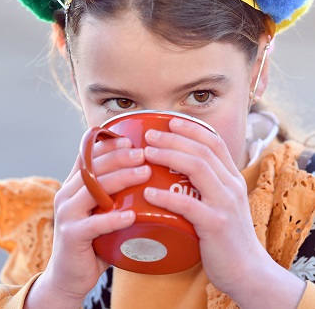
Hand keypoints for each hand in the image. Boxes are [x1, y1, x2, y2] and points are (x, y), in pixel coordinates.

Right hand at [28, 137, 147, 308]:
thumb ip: (113, 197)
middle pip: (91, 167)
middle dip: (118, 157)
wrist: (70, 277)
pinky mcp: (72, 235)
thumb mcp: (100, 213)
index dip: (107, 145)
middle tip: (143, 152)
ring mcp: (66, 214)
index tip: (130, 139)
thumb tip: (147, 179)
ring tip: (144, 173)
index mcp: (72, 187)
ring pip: (92, 189)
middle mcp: (66, 195)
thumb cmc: (93, 244)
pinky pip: (94, 224)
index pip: (86, 157)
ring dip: (120, 179)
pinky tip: (131, 215)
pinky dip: (113, 218)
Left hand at [139, 117, 300, 306]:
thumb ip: (204, 186)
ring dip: (169, 156)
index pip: (214, 144)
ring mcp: (225, 205)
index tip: (169, 120)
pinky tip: (148, 193)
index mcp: (232, 180)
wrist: (247, 271)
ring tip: (146, 153)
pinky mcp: (216, 225)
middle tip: (148, 134)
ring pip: (198, 169)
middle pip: (202, 151)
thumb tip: (173, 167)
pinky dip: (166, 196)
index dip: (192, 129)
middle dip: (173, 138)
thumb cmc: (225, 237)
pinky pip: (189, 205)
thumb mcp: (219, 204)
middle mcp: (231, 188)